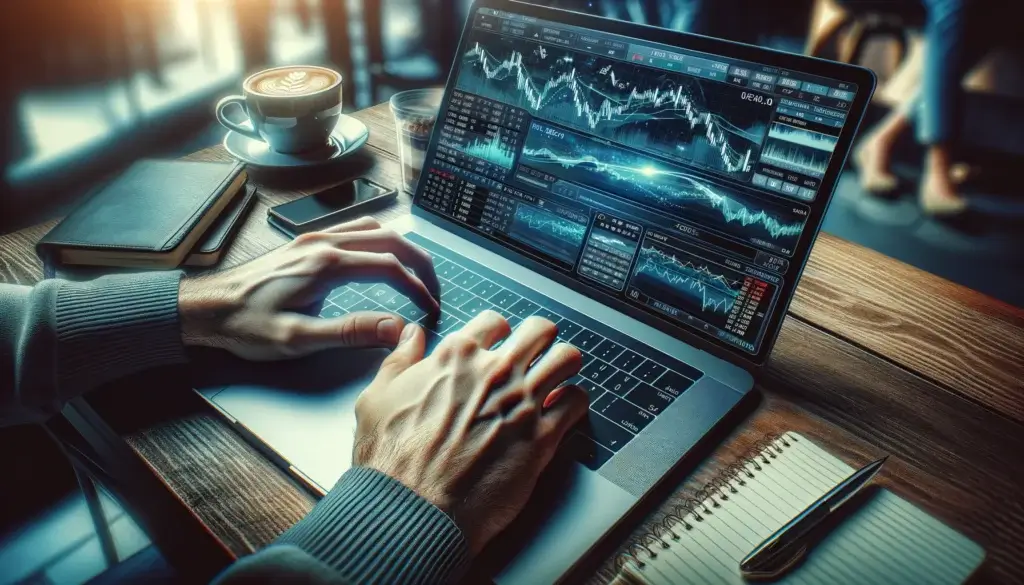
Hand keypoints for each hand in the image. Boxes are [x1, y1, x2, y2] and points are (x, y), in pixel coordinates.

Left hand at [178, 217, 439, 359]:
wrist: (205, 308)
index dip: (418, 289)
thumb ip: (351, 332)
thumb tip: (396, 327)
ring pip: (375, 229)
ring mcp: (314, 239)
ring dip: (403, 249)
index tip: (430, 311)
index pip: (390, 267)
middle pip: (391, 240)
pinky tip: (383, 257)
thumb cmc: (245, 325)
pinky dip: (381, 241)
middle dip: (421, 264)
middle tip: (435, 291)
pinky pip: (356, 229)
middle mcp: (323, 243)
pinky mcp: (307, 243)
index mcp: (326, 264)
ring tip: (418, 275)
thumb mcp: (298, 339)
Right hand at [353, 310, 588, 553]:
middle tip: (537, 355)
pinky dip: (574, 403)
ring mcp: (522, 401)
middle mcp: (495, 372)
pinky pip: (577, 402)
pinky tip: (563, 411)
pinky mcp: (542, 436)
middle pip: (539, 330)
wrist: (412, 508)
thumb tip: (409, 335)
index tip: (499, 345)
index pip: (494, 321)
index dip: (498, 333)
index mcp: (457, 357)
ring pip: (567, 358)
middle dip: (540, 340)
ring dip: (565, 365)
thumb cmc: (391, 460)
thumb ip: (399, 359)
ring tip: (560, 376)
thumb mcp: (377, 397)